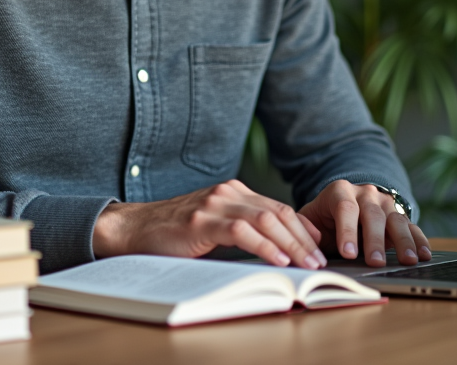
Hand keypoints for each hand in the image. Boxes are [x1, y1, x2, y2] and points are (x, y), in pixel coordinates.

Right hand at [92, 179, 327, 268]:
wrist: (135, 229)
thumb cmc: (174, 234)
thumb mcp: (214, 228)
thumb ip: (242, 232)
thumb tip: (279, 254)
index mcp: (233, 192)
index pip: (278, 208)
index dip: (302, 227)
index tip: (319, 246)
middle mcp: (227, 193)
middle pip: (278, 212)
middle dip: (303, 238)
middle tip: (321, 260)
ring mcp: (214, 204)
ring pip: (265, 220)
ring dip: (291, 244)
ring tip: (307, 263)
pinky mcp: (202, 221)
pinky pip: (243, 231)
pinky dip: (265, 246)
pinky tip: (279, 259)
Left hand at [298, 181, 430, 266]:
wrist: (341, 207)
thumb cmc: (322, 219)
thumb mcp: (308, 220)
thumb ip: (303, 229)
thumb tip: (304, 243)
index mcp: (339, 191)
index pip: (345, 209)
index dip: (347, 231)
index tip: (348, 254)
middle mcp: (365, 194)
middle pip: (372, 215)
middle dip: (374, 240)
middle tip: (375, 262)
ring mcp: (385, 203)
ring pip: (396, 219)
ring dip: (403, 241)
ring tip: (408, 261)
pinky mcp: (399, 215)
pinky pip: (411, 226)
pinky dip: (419, 240)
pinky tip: (424, 255)